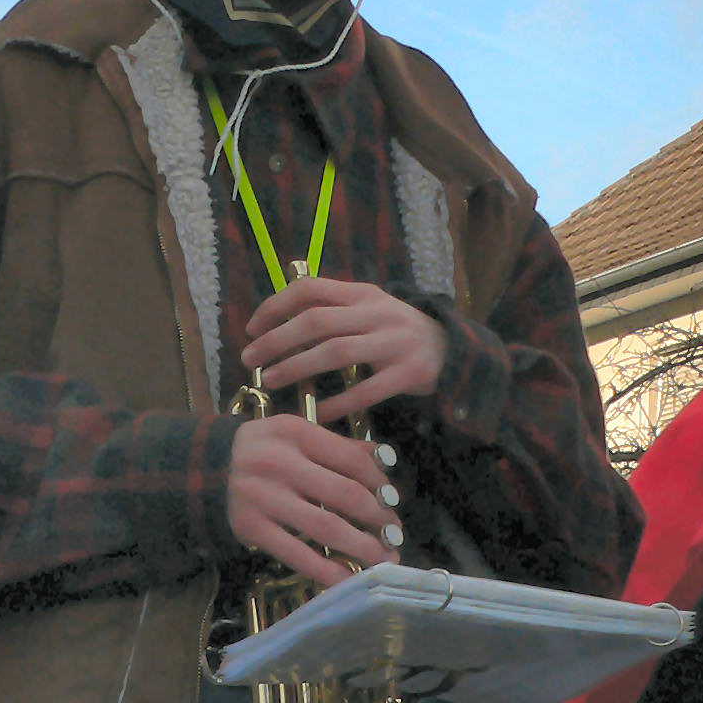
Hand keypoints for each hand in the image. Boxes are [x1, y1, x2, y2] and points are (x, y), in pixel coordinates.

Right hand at [228, 415, 401, 587]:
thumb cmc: (259, 449)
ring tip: (384, 559)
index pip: (352, 460)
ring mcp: (264, 498)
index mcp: (296, 434)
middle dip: (378, 519)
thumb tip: (383, 459)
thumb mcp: (294, 434)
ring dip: (362, 548)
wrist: (203, 466)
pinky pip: (297, 555)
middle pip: (345, 495)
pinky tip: (347, 579)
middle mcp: (280, 464)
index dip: (380, 484)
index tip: (393, 501)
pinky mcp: (252, 529)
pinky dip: (326, 571)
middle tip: (396, 534)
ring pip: (326, 528)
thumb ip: (336, 446)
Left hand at [243, 277, 447, 422]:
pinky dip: (338, 403)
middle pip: (316, 321)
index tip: (251, 328)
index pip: (310, 289)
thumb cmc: (398, 331)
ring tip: (270, 380)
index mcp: (362, 294)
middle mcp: (377, 313)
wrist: (453, 350)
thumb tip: (278, 319)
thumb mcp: (370, 308)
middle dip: (276, 340)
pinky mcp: (409, 374)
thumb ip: (333, 309)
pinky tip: (317, 412)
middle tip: (249, 359)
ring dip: (297, 367)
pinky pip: (366, 391)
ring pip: (336, 352)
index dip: (275, 306)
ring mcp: (394, 343)